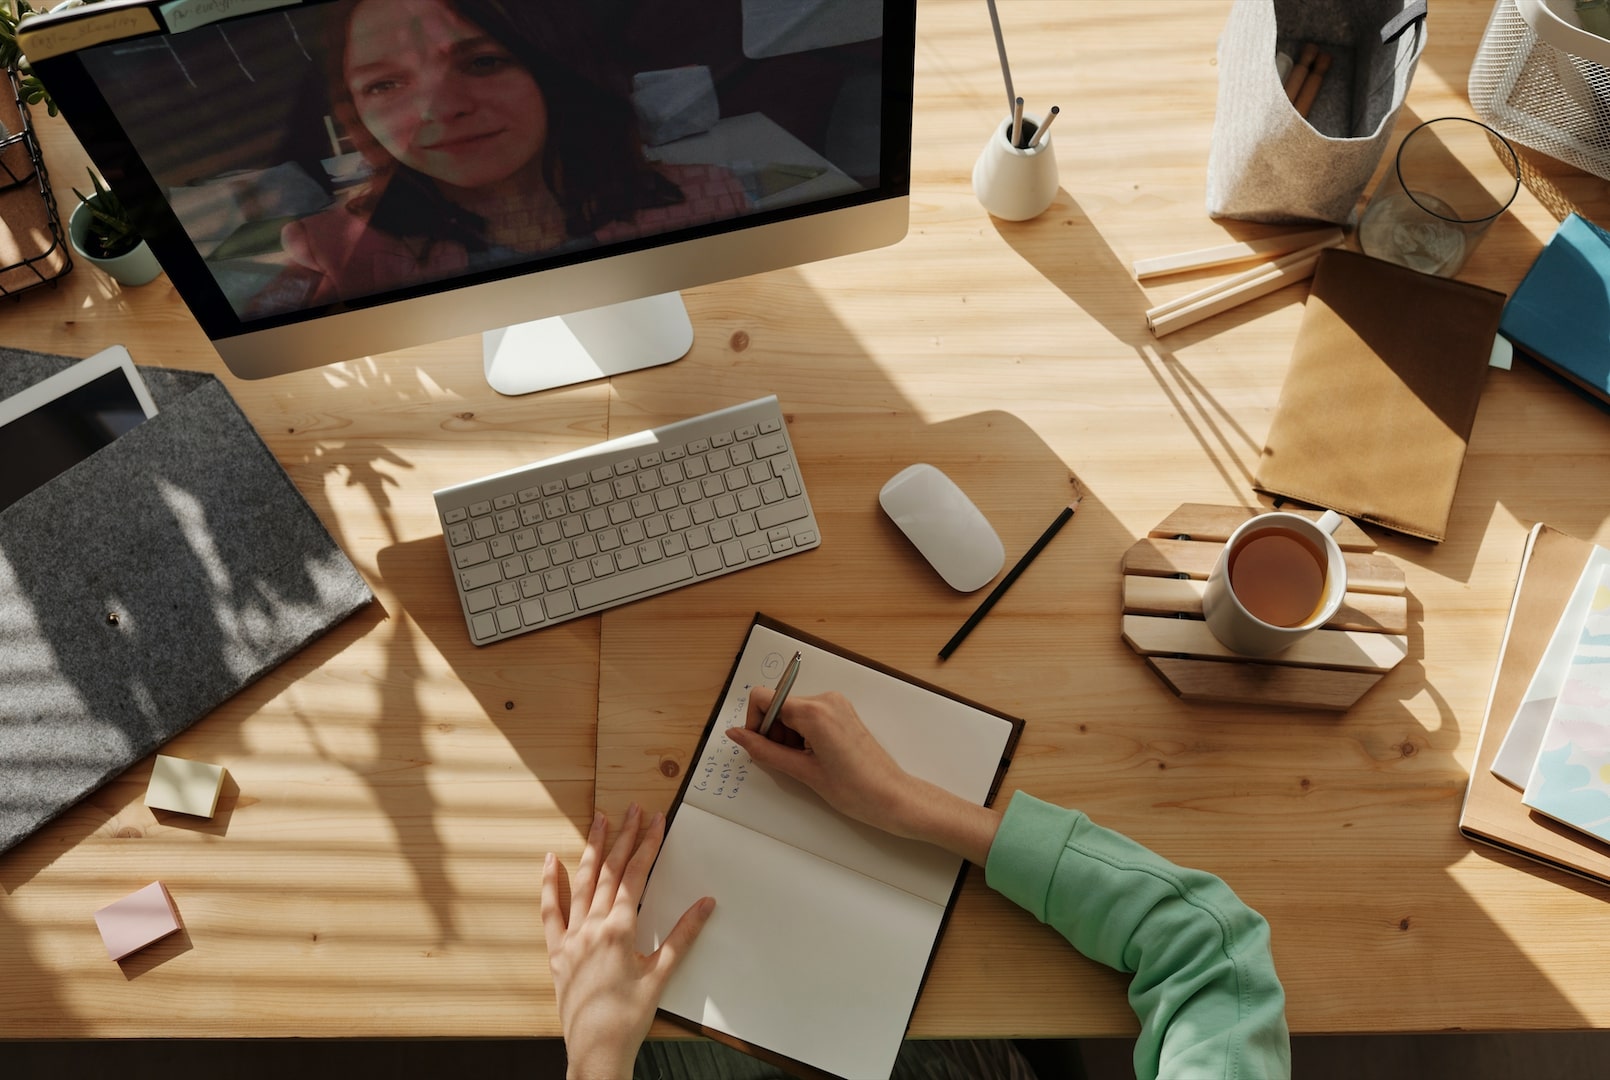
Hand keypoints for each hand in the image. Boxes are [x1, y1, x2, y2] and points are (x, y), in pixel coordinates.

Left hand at [542, 805, 714, 1079]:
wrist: (597, 1050)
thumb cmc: (630, 1017)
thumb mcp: (661, 975)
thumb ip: (683, 935)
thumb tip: (706, 903)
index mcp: (619, 930)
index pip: (636, 875)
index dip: (647, 844)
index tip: (656, 820)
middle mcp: (592, 927)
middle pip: (610, 871)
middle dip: (623, 837)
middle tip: (633, 809)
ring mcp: (570, 938)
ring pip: (582, 882)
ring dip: (593, 849)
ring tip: (599, 820)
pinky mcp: (556, 952)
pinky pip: (550, 911)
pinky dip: (550, 884)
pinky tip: (551, 860)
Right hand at [730, 688, 917, 831]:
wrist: (891, 797)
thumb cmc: (855, 789)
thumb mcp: (802, 771)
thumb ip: (764, 750)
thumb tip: (736, 734)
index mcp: (814, 711)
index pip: (763, 697)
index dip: (755, 722)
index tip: (759, 745)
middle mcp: (826, 699)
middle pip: (778, 705)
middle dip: (773, 733)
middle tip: (788, 761)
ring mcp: (836, 704)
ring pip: (792, 712)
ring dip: (788, 736)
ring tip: (805, 763)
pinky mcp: (841, 712)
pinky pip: (808, 716)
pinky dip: (802, 734)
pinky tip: (814, 757)